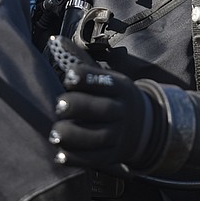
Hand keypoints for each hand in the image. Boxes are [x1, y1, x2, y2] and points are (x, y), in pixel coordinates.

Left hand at [45, 36, 162, 171]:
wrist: (145, 127)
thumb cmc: (112, 97)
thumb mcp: (105, 77)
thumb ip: (79, 62)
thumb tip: (54, 40)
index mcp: (120, 87)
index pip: (104, 81)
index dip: (86, 78)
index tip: (68, 77)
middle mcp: (122, 111)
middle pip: (103, 109)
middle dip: (79, 106)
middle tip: (59, 105)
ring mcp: (119, 136)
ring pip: (98, 137)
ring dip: (74, 136)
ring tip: (54, 133)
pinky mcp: (112, 156)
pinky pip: (95, 159)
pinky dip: (76, 159)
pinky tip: (60, 154)